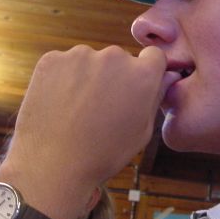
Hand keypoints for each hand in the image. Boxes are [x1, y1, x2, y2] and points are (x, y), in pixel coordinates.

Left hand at [0, 45, 178, 218]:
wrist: (53, 163)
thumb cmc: (103, 153)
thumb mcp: (142, 131)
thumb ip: (156, 97)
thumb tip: (167, 76)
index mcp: (142, 73)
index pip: (153, 56)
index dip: (146, 71)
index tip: (134, 87)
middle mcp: (114, 56)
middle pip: (119, 58)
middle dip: (114, 76)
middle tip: (101, 106)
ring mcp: (81, 55)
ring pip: (89, 60)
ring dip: (87, 76)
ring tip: (77, 109)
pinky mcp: (52, 59)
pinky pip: (63, 64)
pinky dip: (62, 78)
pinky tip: (59, 104)